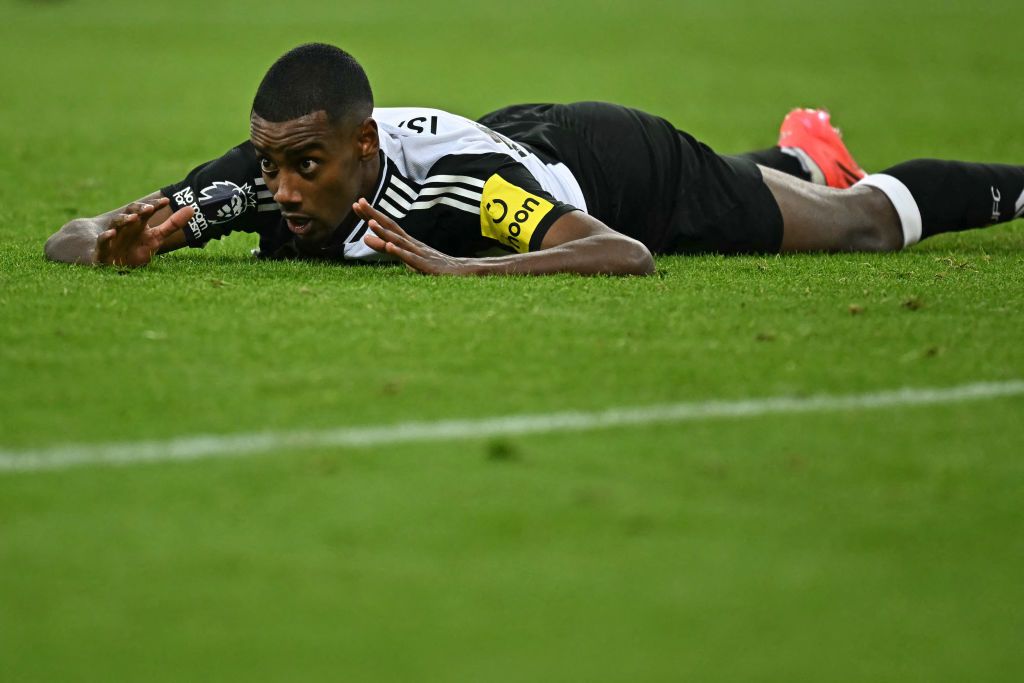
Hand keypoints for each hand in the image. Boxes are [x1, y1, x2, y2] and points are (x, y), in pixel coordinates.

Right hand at [95, 198, 193, 266]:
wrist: (114, 262)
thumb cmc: (137, 248)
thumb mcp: (157, 237)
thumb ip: (173, 224)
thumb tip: (192, 208)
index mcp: (139, 222)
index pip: (146, 210)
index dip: (155, 205)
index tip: (166, 201)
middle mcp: (125, 225)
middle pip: (131, 212)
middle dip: (139, 209)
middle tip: (150, 209)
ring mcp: (113, 235)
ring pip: (116, 223)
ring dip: (124, 220)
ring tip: (133, 218)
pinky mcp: (103, 248)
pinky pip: (102, 241)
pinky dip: (106, 237)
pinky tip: (111, 233)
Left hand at [353, 198, 472, 274]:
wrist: (465, 271)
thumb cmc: (436, 265)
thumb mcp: (409, 257)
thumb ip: (389, 248)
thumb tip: (367, 239)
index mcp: (409, 241)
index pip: (388, 225)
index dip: (372, 214)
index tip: (357, 203)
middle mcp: (413, 244)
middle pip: (391, 227)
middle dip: (373, 216)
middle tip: (358, 203)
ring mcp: (420, 254)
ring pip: (400, 241)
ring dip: (385, 232)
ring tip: (370, 224)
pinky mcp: (427, 266)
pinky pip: (411, 259)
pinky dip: (400, 252)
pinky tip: (390, 247)